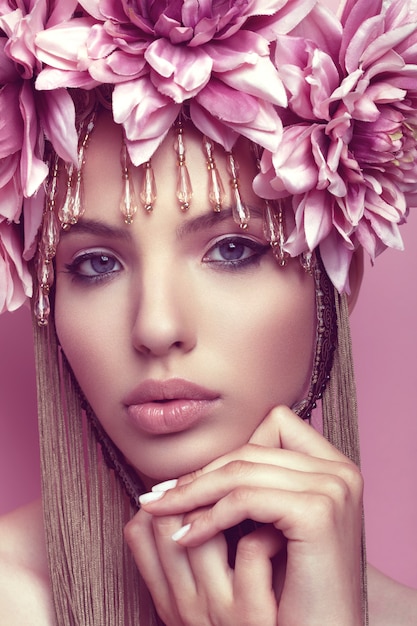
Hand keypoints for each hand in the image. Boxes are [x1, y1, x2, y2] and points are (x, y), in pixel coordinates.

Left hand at [125, 406, 363, 625]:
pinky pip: (246, 500)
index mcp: (333, 467)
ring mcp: (332, 488)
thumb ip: (259, 486)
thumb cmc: (294, 590)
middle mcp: (339, 470)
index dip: (230, 453)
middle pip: (251, 450)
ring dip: (194, 493)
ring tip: (162, 513)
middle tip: (159, 496)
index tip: (192, 480)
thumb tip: (208, 463)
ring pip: (242, 471)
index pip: (274, 426)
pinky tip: (187, 536)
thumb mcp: (276, 526)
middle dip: (200, 474)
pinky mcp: (317, 511)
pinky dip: (210, 516)